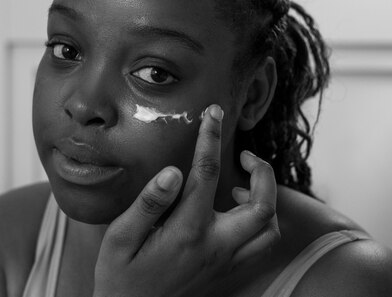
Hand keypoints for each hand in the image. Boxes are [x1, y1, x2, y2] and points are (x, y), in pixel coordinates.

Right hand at [94, 104, 278, 296]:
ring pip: (271, 231)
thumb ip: (147, 204)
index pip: (207, 173)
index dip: (210, 137)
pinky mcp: (229, 275)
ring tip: (242, 187)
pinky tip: (238, 215)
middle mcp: (216, 247)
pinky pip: (262, 249)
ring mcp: (226, 264)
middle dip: (263, 173)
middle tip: (246, 156)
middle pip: (263, 207)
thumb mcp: (120, 239)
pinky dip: (263, 225)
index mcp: (187, 231)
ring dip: (267, 202)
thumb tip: (171, 172)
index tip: (212, 114)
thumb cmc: (121, 278)